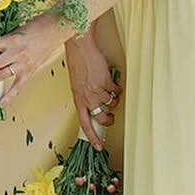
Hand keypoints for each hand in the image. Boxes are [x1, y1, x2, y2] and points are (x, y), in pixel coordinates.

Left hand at [0, 16, 59, 111]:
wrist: (57, 29)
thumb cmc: (38, 25)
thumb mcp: (17, 28)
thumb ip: (5, 38)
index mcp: (12, 39)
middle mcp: (17, 53)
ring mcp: (24, 64)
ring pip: (1, 76)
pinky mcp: (30, 71)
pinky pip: (18, 87)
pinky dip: (9, 96)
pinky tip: (1, 104)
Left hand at [64, 36, 120, 150]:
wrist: (80, 48)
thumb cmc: (78, 63)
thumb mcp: (77, 84)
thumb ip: (85, 96)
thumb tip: (95, 105)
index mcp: (78, 99)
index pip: (85, 124)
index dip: (92, 137)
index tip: (98, 146)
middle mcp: (87, 97)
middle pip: (102, 118)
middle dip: (109, 119)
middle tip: (111, 115)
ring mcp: (97, 91)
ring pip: (112, 104)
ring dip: (113, 99)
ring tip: (108, 89)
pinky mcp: (106, 82)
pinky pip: (116, 91)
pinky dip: (116, 87)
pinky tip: (110, 80)